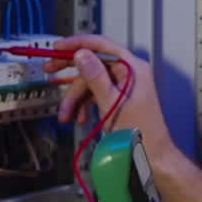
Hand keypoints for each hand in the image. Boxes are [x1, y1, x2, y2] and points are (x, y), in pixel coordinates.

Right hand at [43, 35, 175, 159]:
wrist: (150, 157)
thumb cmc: (139, 133)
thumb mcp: (111, 102)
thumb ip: (96, 76)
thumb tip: (82, 55)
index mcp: (132, 68)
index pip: (101, 45)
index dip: (77, 44)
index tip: (59, 47)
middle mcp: (129, 73)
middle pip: (93, 63)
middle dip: (71, 73)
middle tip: (50, 69)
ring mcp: (123, 86)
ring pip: (91, 83)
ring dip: (75, 98)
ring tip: (66, 114)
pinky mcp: (118, 98)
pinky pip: (96, 94)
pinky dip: (84, 105)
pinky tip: (78, 118)